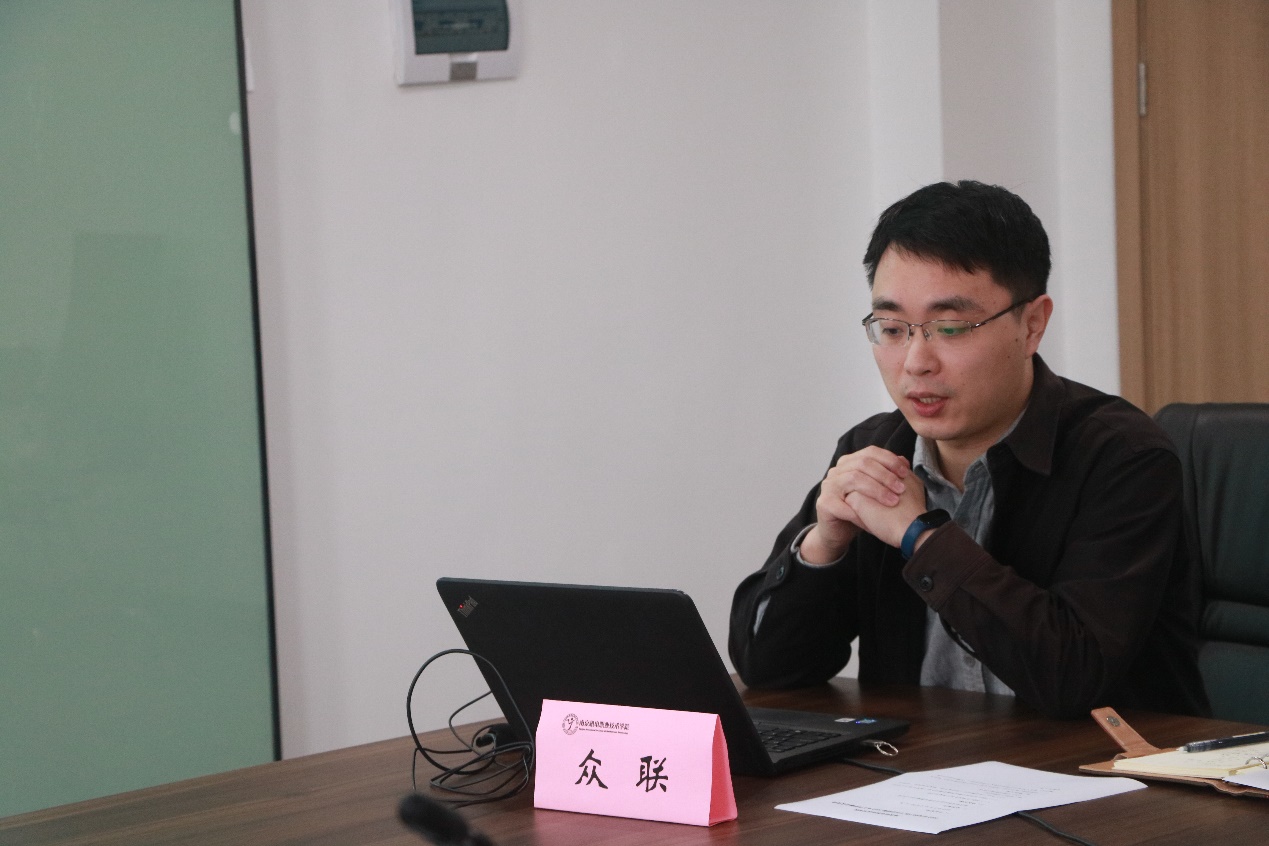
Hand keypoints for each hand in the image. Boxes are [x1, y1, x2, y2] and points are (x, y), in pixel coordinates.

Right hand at [800, 446, 917, 563]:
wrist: (840, 532)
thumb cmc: (861, 510)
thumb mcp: (876, 490)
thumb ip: (887, 474)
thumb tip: (904, 461)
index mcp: (849, 463)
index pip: (870, 452)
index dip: (889, 460)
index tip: (906, 472)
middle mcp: (837, 470)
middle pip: (863, 463)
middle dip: (885, 475)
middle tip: (901, 489)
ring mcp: (829, 485)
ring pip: (854, 479)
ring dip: (876, 490)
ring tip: (893, 502)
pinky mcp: (824, 503)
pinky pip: (843, 504)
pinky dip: (860, 511)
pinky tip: (874, 518)